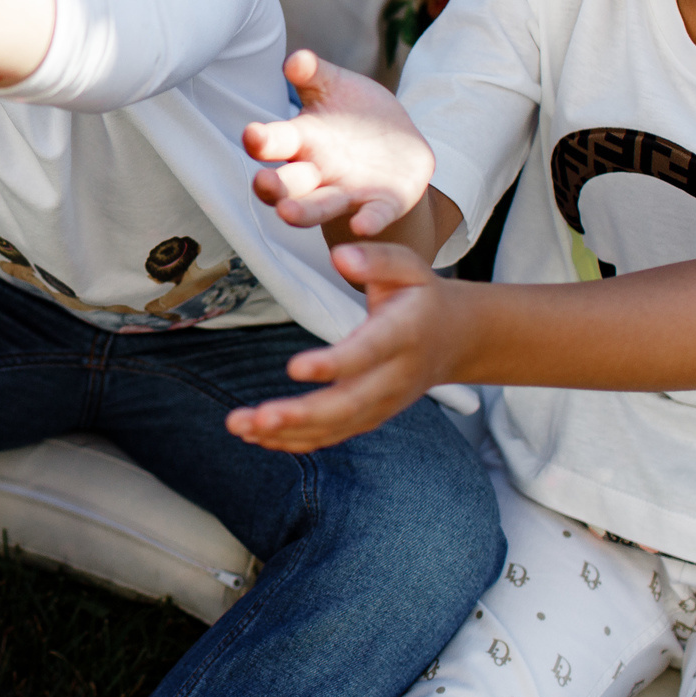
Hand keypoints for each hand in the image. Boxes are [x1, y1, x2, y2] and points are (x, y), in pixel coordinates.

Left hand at [227, 240, 463, 450]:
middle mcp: (393, 377)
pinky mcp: (369, 416)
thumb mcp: (409, 266)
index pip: (367, 353)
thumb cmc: (421, 296)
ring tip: (241, 425)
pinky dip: (295, 440)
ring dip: (288, 431)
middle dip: (302, 414)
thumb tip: (341, 256)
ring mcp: (382, 403)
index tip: (295, 368)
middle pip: (349, 404)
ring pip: (336, 426)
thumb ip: (375, 258)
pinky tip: (257, 435)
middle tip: (260, 417)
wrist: (454, 339)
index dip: (334, 364)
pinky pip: (332, 435)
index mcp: (403, 334)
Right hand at [244, 50, 434, 236]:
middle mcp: (318, 173)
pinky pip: (373, 215)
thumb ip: (314, 74)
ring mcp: (348, 192)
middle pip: (289, 184)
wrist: (398, 144)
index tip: (253, 134)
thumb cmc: (355, 114)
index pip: (275, 143)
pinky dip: (367, 221)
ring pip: (320, 206)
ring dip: (303, 212)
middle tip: (263, 183)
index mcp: (302, 141)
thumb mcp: (335, 87)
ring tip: (287, 214)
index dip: (262, 140)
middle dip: (274, 187)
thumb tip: (295, 59)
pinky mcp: (383, 203)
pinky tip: (361, 227)